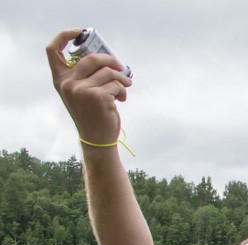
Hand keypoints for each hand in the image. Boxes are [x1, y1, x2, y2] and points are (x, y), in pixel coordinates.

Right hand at [45, 29, 131, 145]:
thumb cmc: (92, 114)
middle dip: (112, 61)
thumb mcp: (81, 92)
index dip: (65, 36)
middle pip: (92, 58)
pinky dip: (123, 90)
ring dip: (121, 79)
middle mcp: (68, 83)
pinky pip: (116, 84)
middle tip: (121, 68)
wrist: (97, 139)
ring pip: (108, 72)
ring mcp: (81, 90)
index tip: (80, 32)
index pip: (53, 50)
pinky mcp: (98, 97)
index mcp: (60, 79)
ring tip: (124, 88)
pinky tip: (121, 99)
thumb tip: (106, 59)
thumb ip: (86, 75)